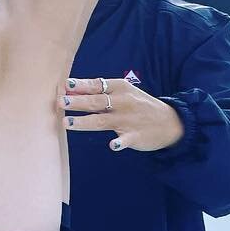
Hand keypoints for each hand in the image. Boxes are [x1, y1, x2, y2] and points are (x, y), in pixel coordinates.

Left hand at [62, 76, 183, 151]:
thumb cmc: (139, 105)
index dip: (80, 86)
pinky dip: (120, 143)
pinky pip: (125, 140)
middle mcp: (122, 102)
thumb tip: (70, 90)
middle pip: (96, 102)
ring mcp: (129, 120)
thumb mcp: (123, 93)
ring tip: (67, 123)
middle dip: (77, 102)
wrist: (169, 122)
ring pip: (102, 121)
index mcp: (119, 88)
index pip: (96, 85)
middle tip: (60, 102)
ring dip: (84, 122)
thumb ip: (99, 93)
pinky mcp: (135, 136)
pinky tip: (112, 145)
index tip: (64, 86)